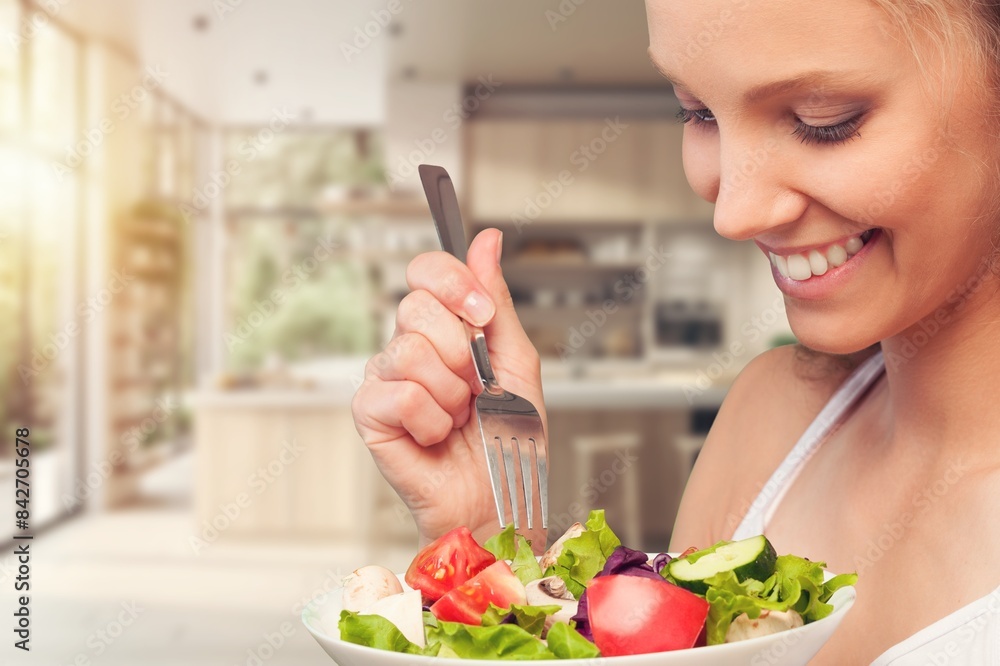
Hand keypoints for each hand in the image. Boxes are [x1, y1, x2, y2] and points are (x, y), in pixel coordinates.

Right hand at [352, 228, 547, 547]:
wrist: (501, 499)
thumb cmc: (509, 438)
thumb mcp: (516, 360)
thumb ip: (496, 301)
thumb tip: (486, 240)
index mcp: (444, 328)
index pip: (427, 270)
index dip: (454, 282)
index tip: (482, 314)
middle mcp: (408, 347)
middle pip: (416, 307)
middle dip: (462, 352)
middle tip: (475, 387)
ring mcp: (385, 379)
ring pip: (409, 352)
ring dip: (451, 394)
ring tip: (457, 418)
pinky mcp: (370, 414)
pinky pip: (400, 395)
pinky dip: (431, 421)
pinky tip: (435, 436)